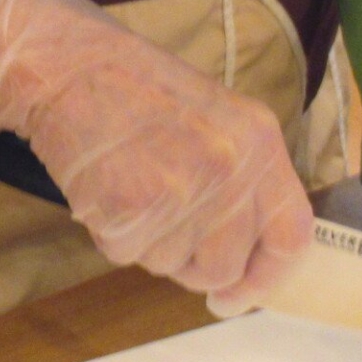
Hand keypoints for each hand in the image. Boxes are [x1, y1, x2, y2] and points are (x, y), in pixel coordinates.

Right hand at [0, 0, 311, 306]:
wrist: (71, 66)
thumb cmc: (140, 90)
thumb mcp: (219, 120)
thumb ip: (243, 182)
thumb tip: (245, 261)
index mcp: (260, 143)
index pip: (290, 236)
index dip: (266, 277)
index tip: (237, 295)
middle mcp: (229, 170)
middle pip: (224, 267)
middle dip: (192, 264)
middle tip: (163, 228)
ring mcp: (180, 192)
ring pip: (172, 267)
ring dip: (150, 244)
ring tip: (133, 188)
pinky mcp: (130, 210)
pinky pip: (128, 256)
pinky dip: (112, 233)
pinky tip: (107, 190)